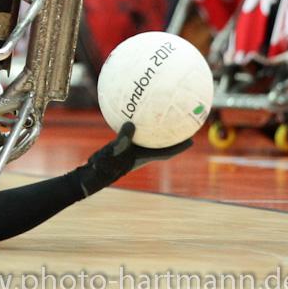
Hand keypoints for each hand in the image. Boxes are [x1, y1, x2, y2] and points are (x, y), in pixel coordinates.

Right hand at [76, 122, 191, 196]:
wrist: (94, 173)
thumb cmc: (106, 165)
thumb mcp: (115, 151)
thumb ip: (123, 138)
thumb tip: (131, 124)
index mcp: (144, 157)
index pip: (166, 152)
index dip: (180, 146)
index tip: (192, 140)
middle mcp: (141, 153)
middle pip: (161, 144)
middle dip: (172, 136)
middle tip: (183, 124)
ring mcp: (132, 150)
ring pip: (148, 138)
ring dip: (155, 130)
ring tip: (160, 116)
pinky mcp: (123, 146)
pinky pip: (132, 133)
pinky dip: (134, 125)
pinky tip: (129, 115)